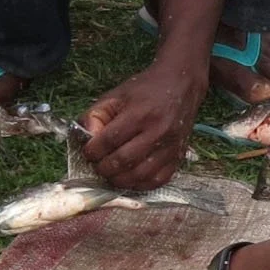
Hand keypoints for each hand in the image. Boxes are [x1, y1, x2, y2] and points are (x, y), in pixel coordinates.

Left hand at [80, 60, 202, 189]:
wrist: (181, 85)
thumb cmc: (145, 90)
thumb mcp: (115, 95)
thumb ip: (95, 115)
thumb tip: (87, 139)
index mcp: (139, 113)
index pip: (108, 140)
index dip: (92, 151)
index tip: (88, 152)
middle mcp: (158, 132)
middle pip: (123, 161)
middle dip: (103, 168)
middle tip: (97, 165)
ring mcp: (170, 147)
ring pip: (139, 175)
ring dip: (119, 180)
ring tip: (111, 174)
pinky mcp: (179, 157)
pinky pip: (157, 180)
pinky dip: (140, 184)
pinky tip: (130, 178)